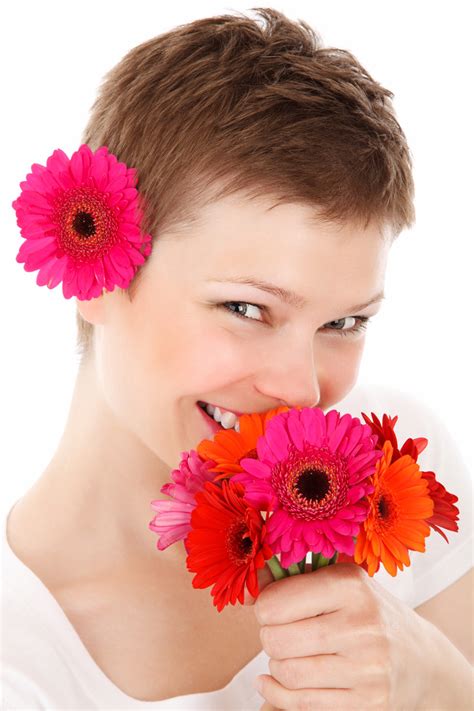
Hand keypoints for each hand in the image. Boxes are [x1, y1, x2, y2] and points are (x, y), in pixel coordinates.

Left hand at [244, 561, 433, 709]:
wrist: (421, 658)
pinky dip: (278, 693)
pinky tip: (276, 681)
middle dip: (269, 637)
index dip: (264, 607)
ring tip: (291, 652)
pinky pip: (301, 704)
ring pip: (286, 674)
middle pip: (276, 641)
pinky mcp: (367, 702)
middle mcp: (361, 625)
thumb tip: (247, 588)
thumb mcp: (338, 580)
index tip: (272, 607)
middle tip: (282, 631)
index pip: (275, 603)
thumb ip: (290, 578)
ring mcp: (366, 668)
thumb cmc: (368, 612)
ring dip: (277, 665)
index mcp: (350, 585)